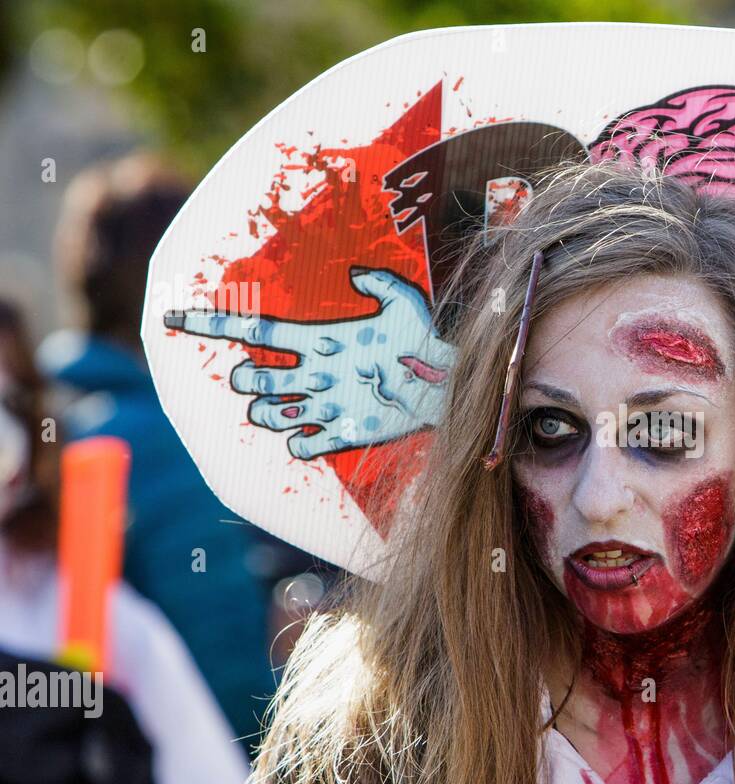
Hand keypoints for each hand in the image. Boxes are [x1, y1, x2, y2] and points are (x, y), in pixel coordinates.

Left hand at [164, 267, 455, 458]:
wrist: (451, 391)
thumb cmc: (426, 343)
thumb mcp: (404, 300)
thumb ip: (376, 281)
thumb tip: (354, 273)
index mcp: (320, 338)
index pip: (250, 326)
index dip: (206, 322)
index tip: (169, 318)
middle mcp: (316, 373)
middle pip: (250, 378)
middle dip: (244, 378)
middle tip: (255, 377)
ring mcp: (328, 407)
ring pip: (267, 415)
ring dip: (263, 411)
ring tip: (274, 406)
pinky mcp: (344, 435)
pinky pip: (300, 446)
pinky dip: (296, 443)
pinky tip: (305, 435)